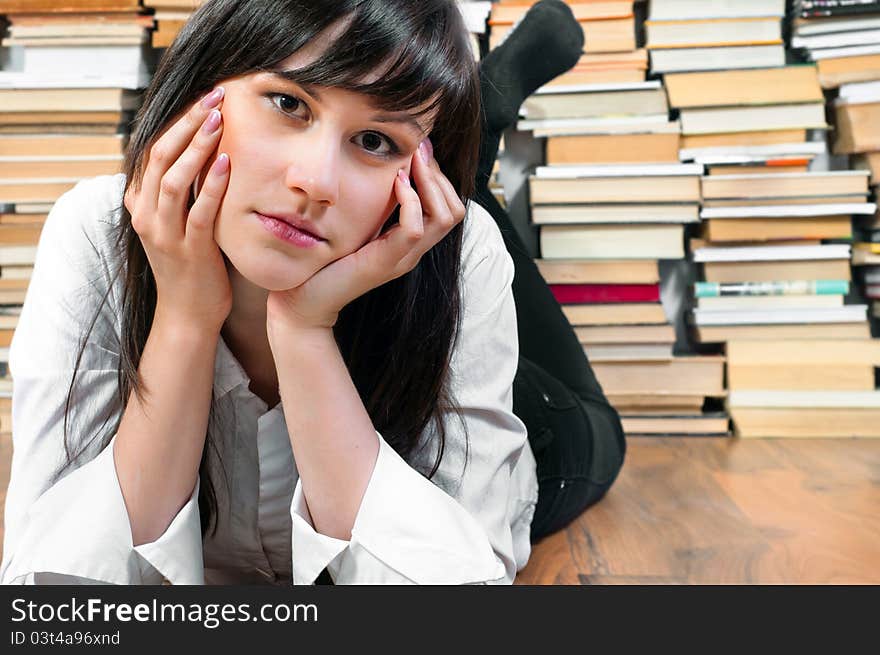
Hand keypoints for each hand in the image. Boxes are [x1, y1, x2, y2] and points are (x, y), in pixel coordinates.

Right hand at [124, 87, 232, 332]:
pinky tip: (226, 163)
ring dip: (197, 146)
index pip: (153, 151)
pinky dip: (211, 185)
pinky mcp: (189, 251)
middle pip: (160, 157)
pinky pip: (198, 212)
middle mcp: (146, 215)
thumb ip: (182, 192)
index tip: (204, 98)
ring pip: (174, 180)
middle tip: (214, 96)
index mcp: (141, 204)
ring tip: (218, 119)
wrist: (188, 315)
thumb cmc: (191, 265)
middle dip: (188, 123)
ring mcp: (164, 234)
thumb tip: (201, 153)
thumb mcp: (178, 223)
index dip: (177, 121)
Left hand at [265, 139, 465, 334]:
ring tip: (409, 162)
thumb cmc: (322, 260)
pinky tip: (395, 182)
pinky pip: (414, 229)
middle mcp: (413, 251)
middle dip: (437, 173)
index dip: (438, 175)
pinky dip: (410, 200)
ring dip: (429, 181)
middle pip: (454, 209)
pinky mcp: (385, 263)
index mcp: (408, 242)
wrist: (302, 301)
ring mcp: (402, 258)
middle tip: (417, 150)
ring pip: (444, 216)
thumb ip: (370, 202)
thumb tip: (382, 164)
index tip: (418, 150)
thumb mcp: (353, 223)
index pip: (449, 205)